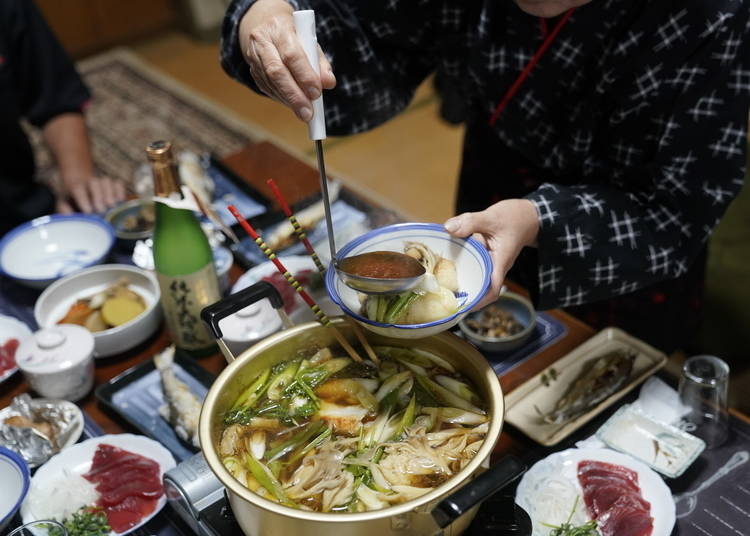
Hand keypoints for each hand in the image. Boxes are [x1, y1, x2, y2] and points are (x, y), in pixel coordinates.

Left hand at [56, 175, 125, 213]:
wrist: (80, 187)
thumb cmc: (72, 200)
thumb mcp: (64, 204)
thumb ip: (65, 211)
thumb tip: (68, 219)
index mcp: (74, 187)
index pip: (78, 189)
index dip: (84, 199)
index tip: (88, 212)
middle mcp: (88, 182)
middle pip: (94, 182)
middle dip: (99, 196)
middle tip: (101, 210)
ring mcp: (101, 182)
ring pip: (106, 181)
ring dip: (110, 193)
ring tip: (112, 206)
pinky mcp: (112, 184)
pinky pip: (118, 183)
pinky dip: (120, 191)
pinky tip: (120, 202)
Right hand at [238, 0, 335, 121]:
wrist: (266, 25)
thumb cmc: (294, 35)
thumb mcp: (310, 41)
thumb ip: (320, 62)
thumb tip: (328, 83)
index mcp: (280, 29)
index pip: (291, 55)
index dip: (304, 76)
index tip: (316, 93)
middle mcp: (263, 41)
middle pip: (276, 72)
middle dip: (294, 95)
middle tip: (308, 113)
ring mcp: (254, 57)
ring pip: (270, 83)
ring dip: (289, 101)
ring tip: (304, 113)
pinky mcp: (253, 70)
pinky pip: (267, 89)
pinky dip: (282, 99)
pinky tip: (293, 105)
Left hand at [443, 199, 539, 308]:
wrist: (528, 216)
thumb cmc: (515, 217)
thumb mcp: (491, 217)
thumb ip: (470, 222)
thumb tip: (448, 229)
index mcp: (500, 262)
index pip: (492, 289)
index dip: (478, 301)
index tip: (462, 306)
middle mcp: (496, 266)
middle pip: (482, 289)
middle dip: (466, 295)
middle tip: (443, 298)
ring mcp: (492, 263)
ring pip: (477, 278)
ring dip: (463, 282)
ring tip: (442, 286)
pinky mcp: (487, 257)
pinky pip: (475, 266)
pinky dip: (463, 267)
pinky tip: (448, 264)